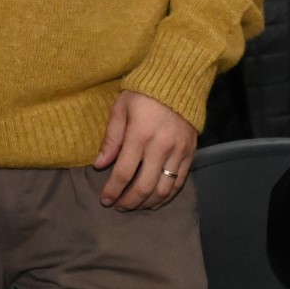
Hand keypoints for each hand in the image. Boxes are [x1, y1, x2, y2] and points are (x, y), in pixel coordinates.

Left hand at [93, 90, 197, 210]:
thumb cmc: (142, 93)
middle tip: (119, 207)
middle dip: (130, 201)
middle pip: (145, 186)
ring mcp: (178, 152)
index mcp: (139, 135)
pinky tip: (156, 200)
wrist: (178, 82)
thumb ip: (111, 138)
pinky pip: (180, 182)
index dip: (113, 190)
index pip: (124, 172)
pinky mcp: (190, 154)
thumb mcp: (120, 109)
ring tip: (136, 206)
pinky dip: (167, 195)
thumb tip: (99, 165)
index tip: (105, 200)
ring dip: (149, 203)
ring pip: (164, 189)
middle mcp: (161, 147)